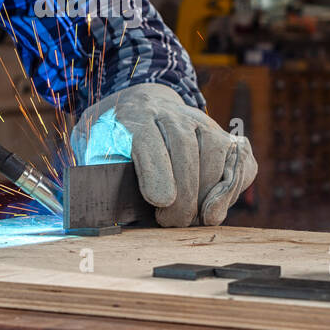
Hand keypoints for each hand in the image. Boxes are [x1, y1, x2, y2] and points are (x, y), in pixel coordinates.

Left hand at [70, 83, 256, 226]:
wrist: (140, 105)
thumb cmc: (115, 138)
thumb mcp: (91, 147)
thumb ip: (93, 170)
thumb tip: (88, 209)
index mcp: (132, 115)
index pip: (146, 137)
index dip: (156, 169)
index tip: (160, 201)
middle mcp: (170, 113)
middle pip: (184, 146)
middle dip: (183, 191)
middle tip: (172, 223)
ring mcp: (202, 121)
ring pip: (216, 148)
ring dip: (209, 190)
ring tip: (195, 219)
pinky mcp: (225, 135)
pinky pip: (240, 158)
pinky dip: (233, 187)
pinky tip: (216, 209)